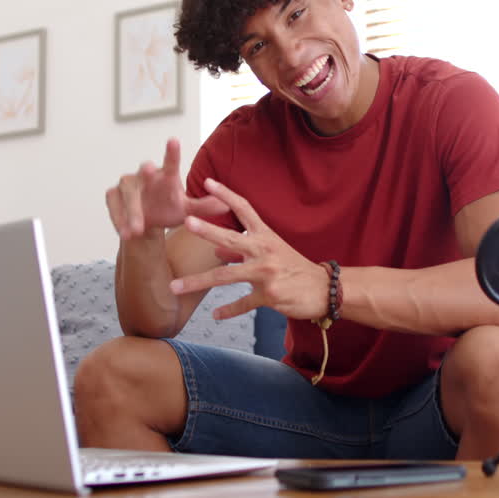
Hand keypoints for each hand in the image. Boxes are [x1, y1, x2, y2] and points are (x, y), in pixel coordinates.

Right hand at [105, 139, 228, 239]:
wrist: (147, 225)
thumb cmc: (168, 210)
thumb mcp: (188, 211)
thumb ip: (204, 208)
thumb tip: (227, 206)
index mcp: (166, 177)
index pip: (171, 163)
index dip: (172, 152)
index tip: (174, 140)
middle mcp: (146, 176)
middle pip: (144, 173)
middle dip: (146, 172)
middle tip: (149, 168)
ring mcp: (128, 185)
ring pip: (128, 194)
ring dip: (131, 211)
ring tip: (136, 229)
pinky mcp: (113, 196)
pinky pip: (114, 206)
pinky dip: (118, 219)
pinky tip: (125, 233)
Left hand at [169, 178, 328, 321]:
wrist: (323, 289)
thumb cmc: (295, 268)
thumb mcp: (272, 252)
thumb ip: (242, 251)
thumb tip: (216, 252)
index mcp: (265, 235)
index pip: (244, 209)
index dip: (226, 194)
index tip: (207, 182)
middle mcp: (264, 251)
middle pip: (230, 239)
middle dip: (208, 230)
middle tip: (186, 221)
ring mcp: (265, 273)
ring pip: (225, 277)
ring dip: (198, 281)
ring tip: (175, 287)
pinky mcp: (268, 295)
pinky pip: (242, 303)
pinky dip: (227, 310)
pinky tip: (215, 314)